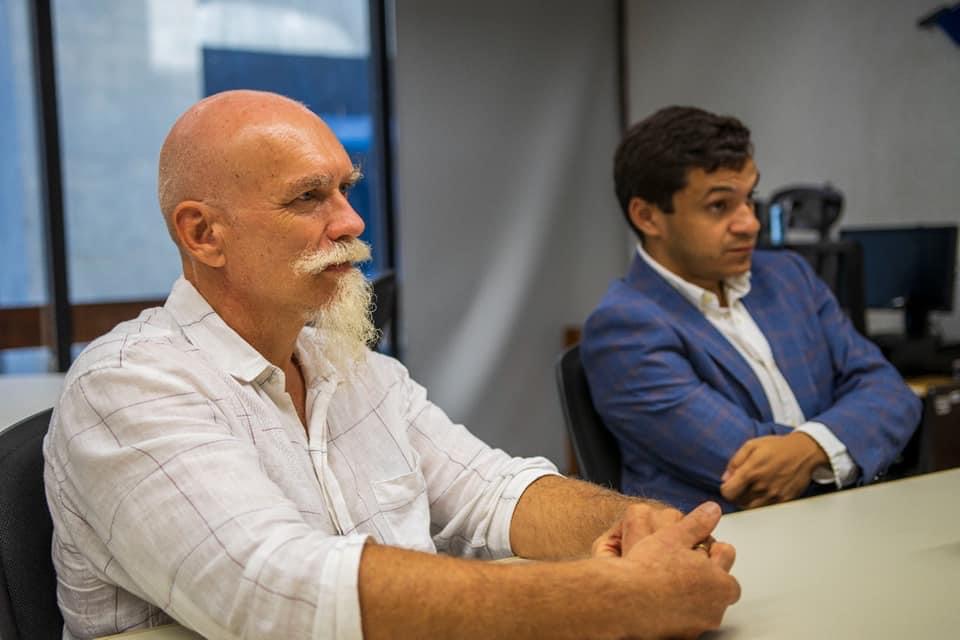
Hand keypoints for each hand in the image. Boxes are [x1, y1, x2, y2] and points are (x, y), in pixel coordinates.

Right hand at [607, 502, 739, 637]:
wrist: (623, 599)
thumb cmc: (649, 568)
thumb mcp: (674, 535)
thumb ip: (697, 523)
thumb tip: (712, 510)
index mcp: (721, 582)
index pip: (726, 557)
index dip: (708, 547)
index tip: (691, 544)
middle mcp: (715, 609)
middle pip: (716, 586)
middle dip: (702, 574)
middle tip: (678, 563)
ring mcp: (697, 626)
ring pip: (700, 605)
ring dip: (688, 594)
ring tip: (664, 580)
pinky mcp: (679, 637)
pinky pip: (682, 620)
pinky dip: (674, 611)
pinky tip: (656, 599)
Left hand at [721, 432, 828, 508]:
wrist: (804, 452)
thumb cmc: (777, 447)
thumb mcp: (751, 445)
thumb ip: (735, 462)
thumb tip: (725, 478)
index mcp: (751, 471)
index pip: (728, 492)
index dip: (726, 489)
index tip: (729, 485)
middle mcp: (762, 485)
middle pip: (738, 502)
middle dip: (736, 494)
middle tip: (741, 486)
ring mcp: (774, 495)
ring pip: (752, 508)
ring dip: (748, 501)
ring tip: (752, 489)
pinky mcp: (784, 500)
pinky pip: (767, 509)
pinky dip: (762, 503)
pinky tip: (764, 492)